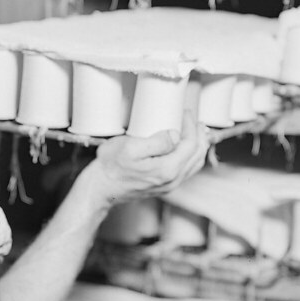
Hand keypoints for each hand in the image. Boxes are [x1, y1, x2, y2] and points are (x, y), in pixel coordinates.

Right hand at [88, 110, 209, 206]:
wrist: (101, 187)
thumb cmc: (111, 166)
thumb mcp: (129, 148)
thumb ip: (157, 142)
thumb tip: (175, 135)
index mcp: (167, 169)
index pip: (190, 144)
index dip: (191, 126)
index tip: (185, 113)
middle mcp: (172, 180)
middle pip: (197, 155)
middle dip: (199, 135)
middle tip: (194, 119)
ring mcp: (169, 185)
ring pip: (195, 164)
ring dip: (198, 146)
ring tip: (195, 131)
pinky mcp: (164, 186)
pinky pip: (187, 171)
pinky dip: (192, 157)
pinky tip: (186, 148)